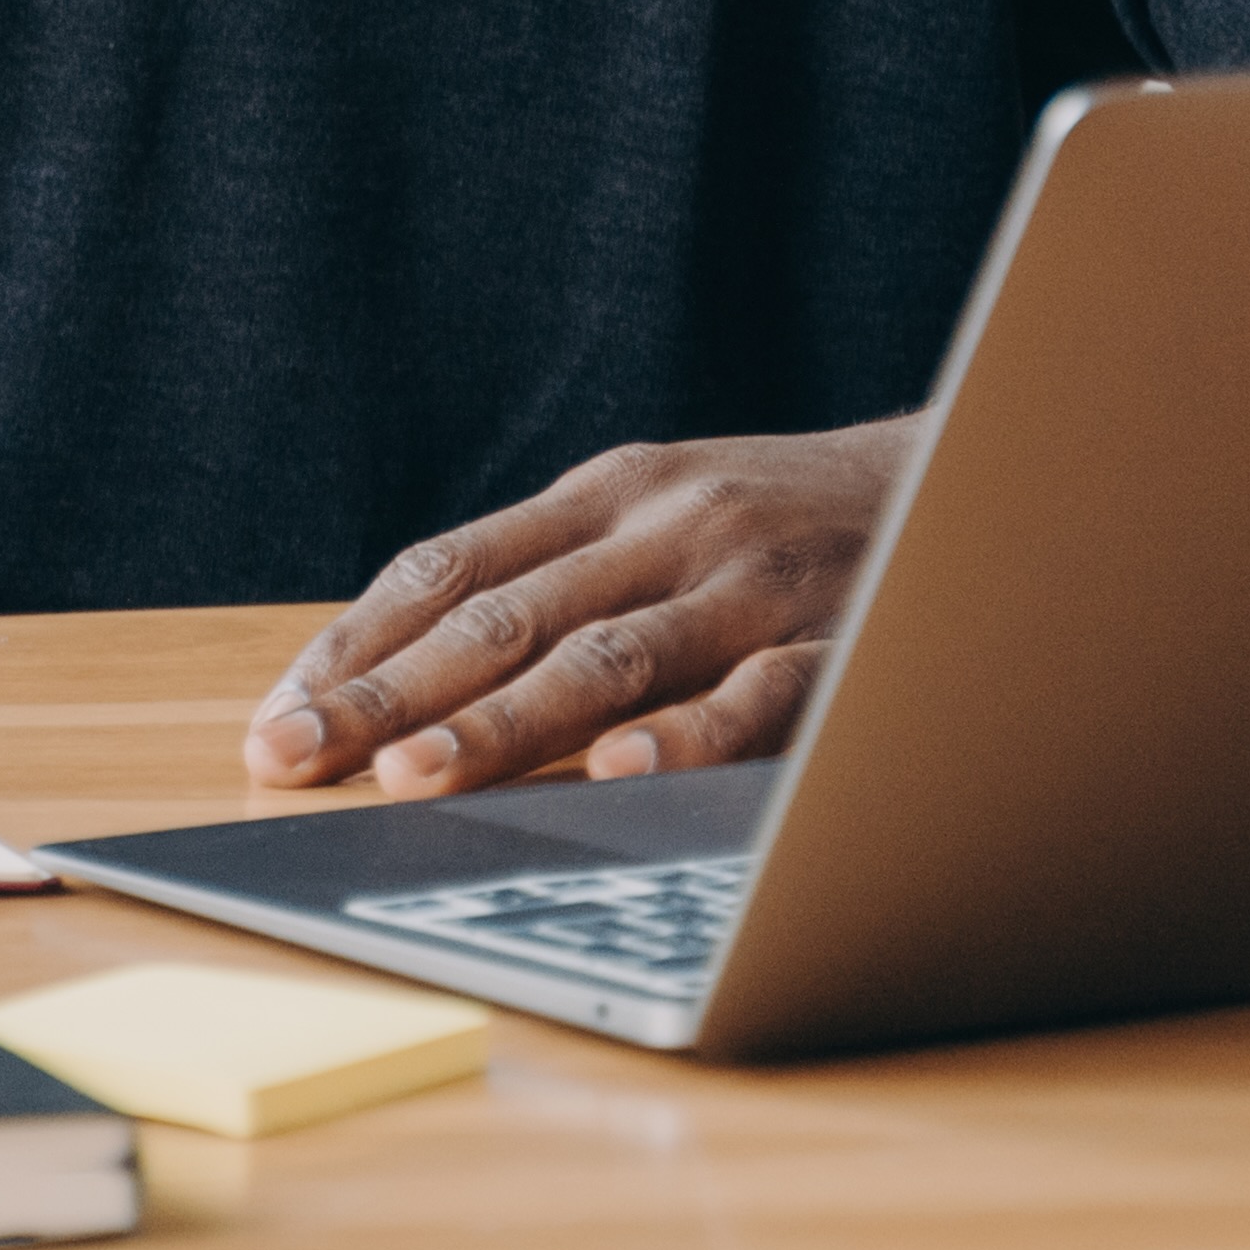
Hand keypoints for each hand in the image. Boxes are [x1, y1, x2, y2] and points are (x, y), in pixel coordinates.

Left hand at [242, 418, 928, 796]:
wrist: (974, 471)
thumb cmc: (784, 524)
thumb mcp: (663, 518)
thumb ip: (560, 582)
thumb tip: (410, 679)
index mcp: (607, 494)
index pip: (449, 567)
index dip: (354, 644)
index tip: (275, 718)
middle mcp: (665, 526)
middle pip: (501, 615)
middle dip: (386, 694)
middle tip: (295, 757)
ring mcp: (751, 584)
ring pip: (605, 656)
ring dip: (502, 723)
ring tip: (414, 777)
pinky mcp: (839, 643)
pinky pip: (754, 698)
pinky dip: (683, 737)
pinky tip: (617, 778)